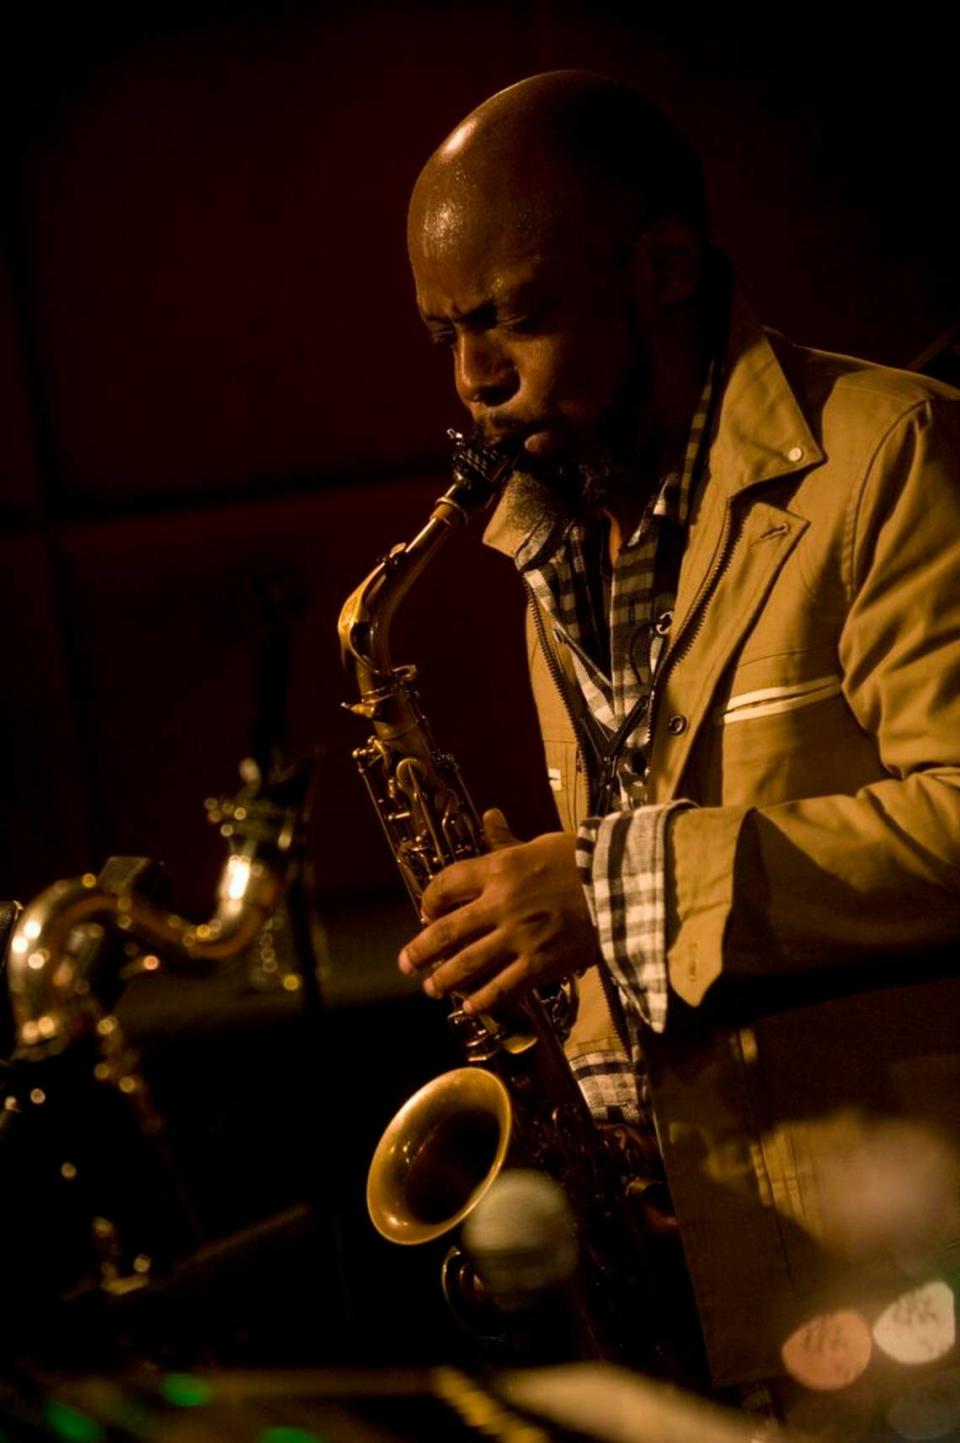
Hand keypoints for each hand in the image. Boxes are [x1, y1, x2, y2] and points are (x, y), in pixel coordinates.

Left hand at [398, 808, 599, 1013]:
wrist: (623, 885)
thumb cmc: (583, 860)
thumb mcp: (540, 843)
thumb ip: (508, 840)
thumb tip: (490, 816)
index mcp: (499, 869)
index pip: (447, 884)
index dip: (430, 899)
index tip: (425, 911)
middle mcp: (501, 903)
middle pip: (447, 930)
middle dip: (421, 950)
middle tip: (407, 963)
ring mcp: (519, 936)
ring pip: (468, 963)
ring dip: (444, 979)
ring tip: (432, 988)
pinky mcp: (540, 962)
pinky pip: (503, 986)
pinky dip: (483, 999)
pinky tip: (470, 1006)